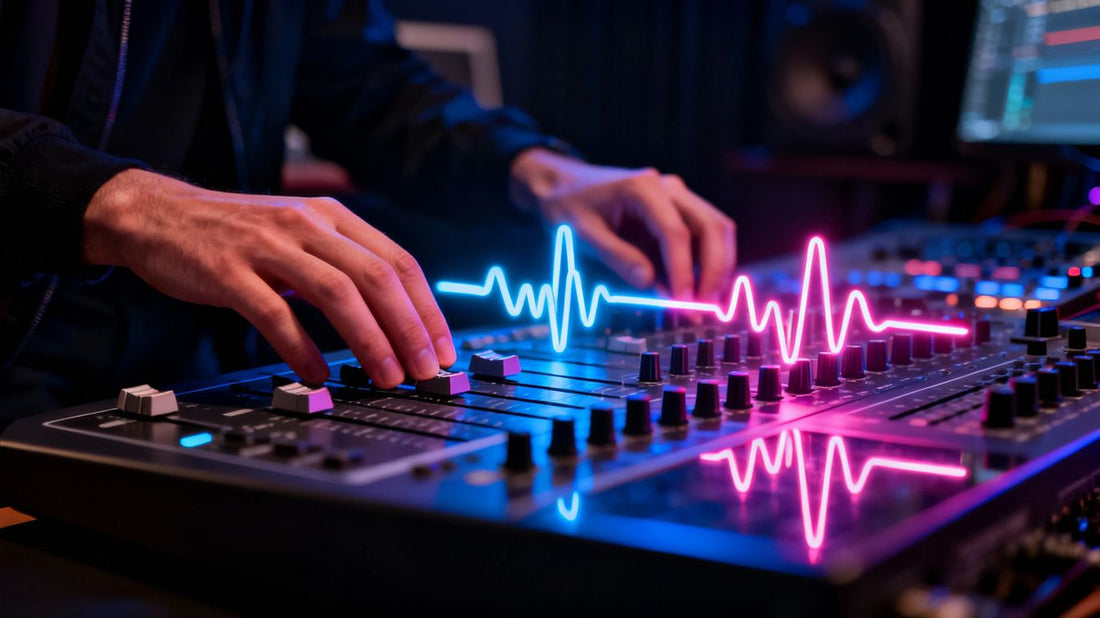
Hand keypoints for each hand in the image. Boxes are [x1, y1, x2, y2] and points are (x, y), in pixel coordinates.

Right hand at [83, 169, 455, 387]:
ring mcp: (267, 245)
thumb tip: (396, 313)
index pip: (398, 262)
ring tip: (386, 377)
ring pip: (336, 293)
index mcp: (332, 217)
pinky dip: (302, 348)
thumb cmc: (235, 234)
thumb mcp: (299, 233)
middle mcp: (306, 224)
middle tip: (424, 371)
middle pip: (376, 277)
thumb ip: (342, 263)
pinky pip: (275, 314)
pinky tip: (318, 374)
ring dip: (369, 340)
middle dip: (409, 329)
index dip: (427, 309)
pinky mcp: (228, 271)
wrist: (156, 214)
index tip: (442, 349)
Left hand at [510, 148, 735, 300]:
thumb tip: (650, 284)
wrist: (563, 186)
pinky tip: (697, 292)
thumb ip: (617, 258)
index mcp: (643, 188)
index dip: (684, 272)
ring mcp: (677, 198)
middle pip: (712, 226)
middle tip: (705, 309)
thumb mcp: (583, 235)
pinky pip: (704, 237)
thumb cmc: (569, 207)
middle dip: (715, 270)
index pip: (676, 233)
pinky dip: (707, 264)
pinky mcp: (678, 212)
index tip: (684, 304)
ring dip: (719, 267)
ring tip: (706, 304)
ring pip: (717, 229)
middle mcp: (669, 188)